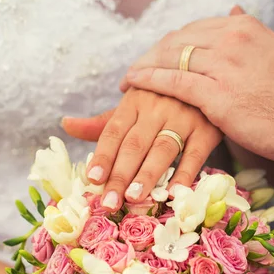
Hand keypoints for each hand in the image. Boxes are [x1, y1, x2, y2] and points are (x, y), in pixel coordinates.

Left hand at [62, 88, 221, 210]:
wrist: (204, 71)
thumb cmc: (161, 97)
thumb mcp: (133, 105)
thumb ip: (102, 123)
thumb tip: (66, 125)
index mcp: (134, 102)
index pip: (114, 132)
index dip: (103, 156)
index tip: (93, 179)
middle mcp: (157, 108)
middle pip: (135, 145)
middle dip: (120, 175)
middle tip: (109, 202)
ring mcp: (184, 118)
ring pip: (162, 150)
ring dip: (147, 175)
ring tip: (133, 198)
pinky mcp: (206, 130)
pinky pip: (195, 155)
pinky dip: (184, 175)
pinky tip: (172, 193)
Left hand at [120, 7, 273, 163]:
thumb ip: (250, 35)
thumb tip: (234, 12)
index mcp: (245, 28)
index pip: (196, 29)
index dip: (172, 43)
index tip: (158, 54)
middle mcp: (231, 40)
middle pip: (179, 40)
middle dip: (153, 54)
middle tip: (137, 69)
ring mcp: (222, 65)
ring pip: (171, 58)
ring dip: (145, 67)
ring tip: (129, 78)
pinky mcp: (216, 94)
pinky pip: (173, 81)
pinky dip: (150, 80)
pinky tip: (134, 83)